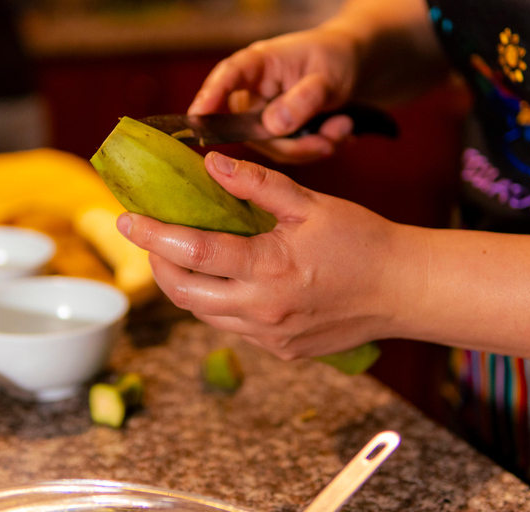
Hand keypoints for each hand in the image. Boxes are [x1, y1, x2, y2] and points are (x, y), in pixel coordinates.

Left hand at [116, 152, 419, 359]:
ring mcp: (271, 337)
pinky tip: (230, 281)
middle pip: (184, 294)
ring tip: (188, 256)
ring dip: (186, 286)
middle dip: (159, 265)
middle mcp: (263, 311)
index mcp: (269, 269)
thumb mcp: (310, 204)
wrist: (402, 289)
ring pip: (205, 315)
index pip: (192, 251)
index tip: (127, 219)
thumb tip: (212, 165)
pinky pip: (233, 328)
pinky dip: (218, 303)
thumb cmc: (363, 242)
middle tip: (154, 239)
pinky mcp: (281, 350)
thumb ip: (257, 184)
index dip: (152, 234)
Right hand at [188, 28, 360, 163]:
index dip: (210, 98)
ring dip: (315, 145)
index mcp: (257, 66)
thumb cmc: (332, 59)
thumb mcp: (325, 77)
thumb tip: (272, 126)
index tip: (197, 118)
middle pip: (254, 130)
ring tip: (343, 126)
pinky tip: (340, 132)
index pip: (227, 78)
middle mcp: (253, 94)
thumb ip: (303, 100)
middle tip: (338, 130)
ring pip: (276, 150)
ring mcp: (262, 119)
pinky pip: (290, 155)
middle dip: (298, 141)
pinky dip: (320, 148)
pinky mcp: (276, 137)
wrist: (349, 65)